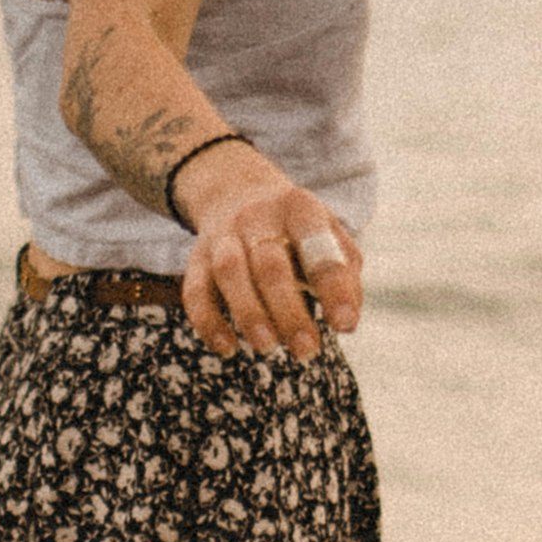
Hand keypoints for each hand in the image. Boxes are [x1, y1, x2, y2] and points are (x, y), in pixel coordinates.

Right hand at [180, 162, 363, 362]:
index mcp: (299, 208)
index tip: (344, 325)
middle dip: (288, 311)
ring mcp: (223, 236)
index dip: (333, 287)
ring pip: (230, 273)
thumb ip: (345, 274)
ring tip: (268, 347)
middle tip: (306, 350)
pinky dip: (208, 322)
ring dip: (248, 314)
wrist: (237, 191)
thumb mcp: (330, 236)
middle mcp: (257, 218)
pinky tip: (227, 348)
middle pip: (269, 264)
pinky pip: (195, 290)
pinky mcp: (197, 257)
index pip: (317, 246)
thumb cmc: (297, 230)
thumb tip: (346, 323)